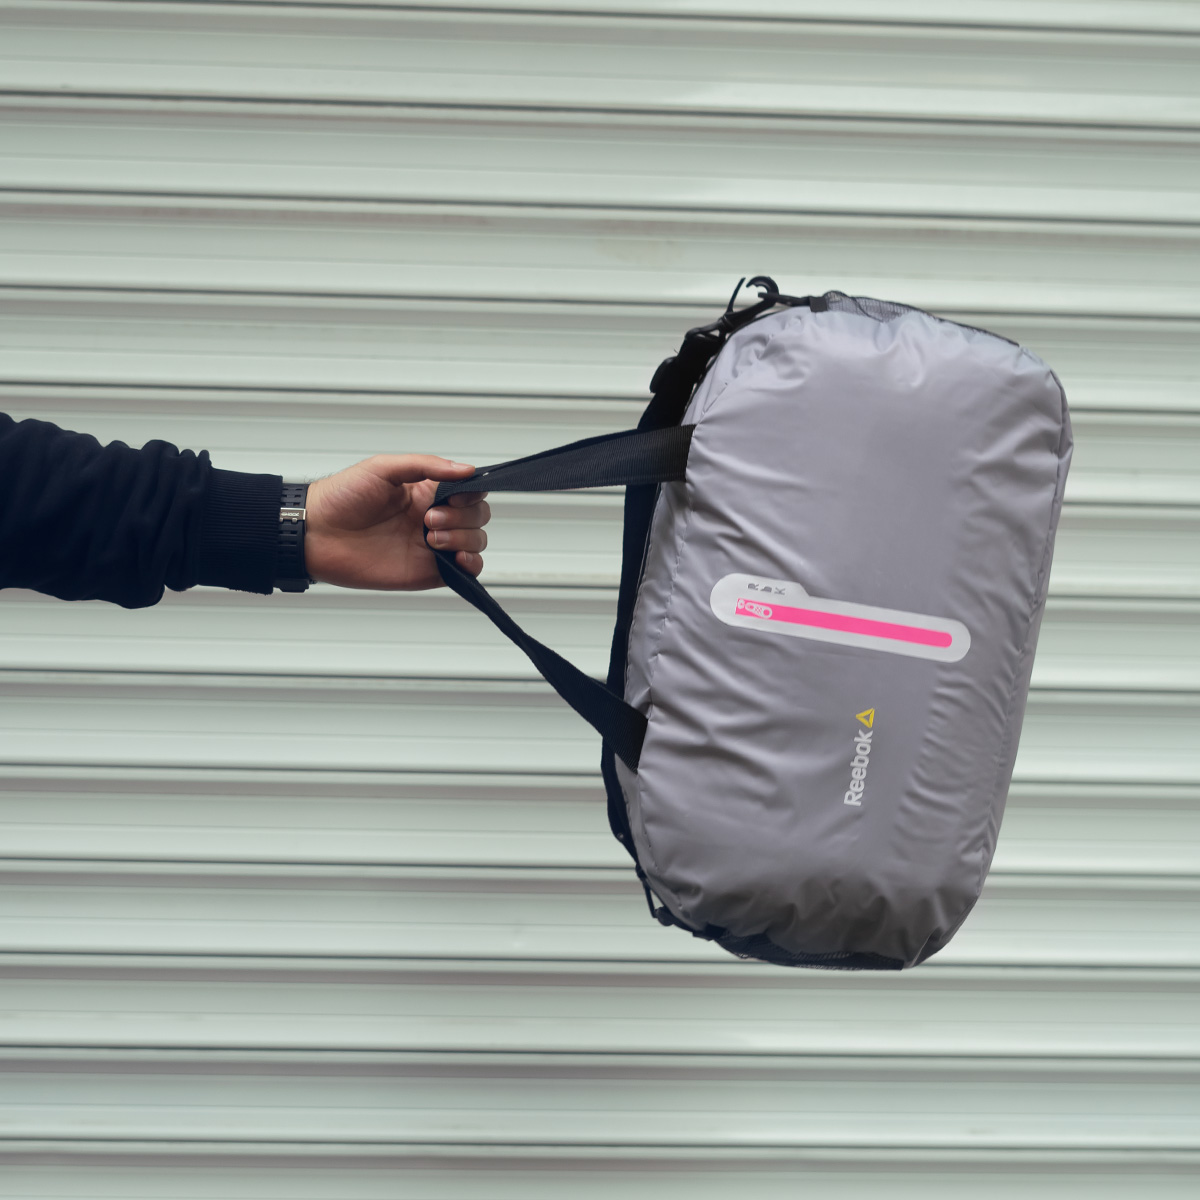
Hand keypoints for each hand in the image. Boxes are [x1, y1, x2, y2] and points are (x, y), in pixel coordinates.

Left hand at [304, 455, 489, 589]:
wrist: (317, 535)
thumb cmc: (341, 498)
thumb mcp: (383, 468)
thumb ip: (426, 465)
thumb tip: (466, 469)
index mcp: (425, 492)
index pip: (469, 490)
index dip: (472, 492)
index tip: (458, 495)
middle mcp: (433, 517)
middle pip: (478, 515)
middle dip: (463, 516)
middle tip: (429, 518)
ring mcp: (432, 546)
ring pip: (476, 540)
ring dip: (464, 537)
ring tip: (431, 536)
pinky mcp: (429, 571)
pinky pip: (467, 571)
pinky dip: (472, 563)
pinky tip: (456, 556)